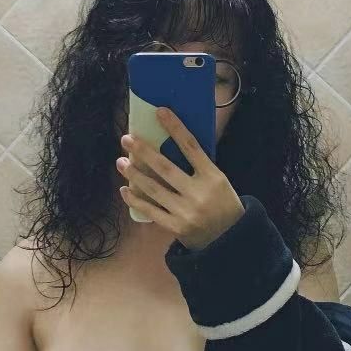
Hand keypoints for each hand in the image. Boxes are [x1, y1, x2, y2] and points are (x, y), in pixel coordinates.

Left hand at [118, 108, 243, 249]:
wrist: (230, 239)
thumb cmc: (223, 204)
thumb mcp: (219, 181)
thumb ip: (200, 166)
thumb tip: (173, 143)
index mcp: (213, 176)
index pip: (191, 146)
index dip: (175, 128)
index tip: (160, 111)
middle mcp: (199, 192)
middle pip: (166, 167)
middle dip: (144, 151)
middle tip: (126, 138)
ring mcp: (186, 211)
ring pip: (154, 189)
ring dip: (135, 174)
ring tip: (121, 162)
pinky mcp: (176, 227)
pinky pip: (151, 211)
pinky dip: (136, 200)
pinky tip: (125, 190)